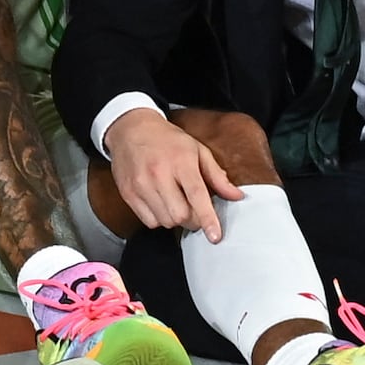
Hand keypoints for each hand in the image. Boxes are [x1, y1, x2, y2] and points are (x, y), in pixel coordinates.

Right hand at [103, 104, 244, 236]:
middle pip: (180, 215)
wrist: (130, 129)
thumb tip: (237, 196)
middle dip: (193, 220)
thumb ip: (217, 175)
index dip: (208, 218)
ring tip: (176, 204)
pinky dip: (159, 219)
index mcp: (180, 161)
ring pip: (164, 221)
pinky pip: (149, 220)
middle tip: (195, 211)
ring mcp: (140, 185)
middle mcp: (158, 174)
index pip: (197, 195)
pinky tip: (161, 204)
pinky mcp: (128, 194)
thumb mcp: (197, 150)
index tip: (215, 236)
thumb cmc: (167, 140)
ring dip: (176, 220)